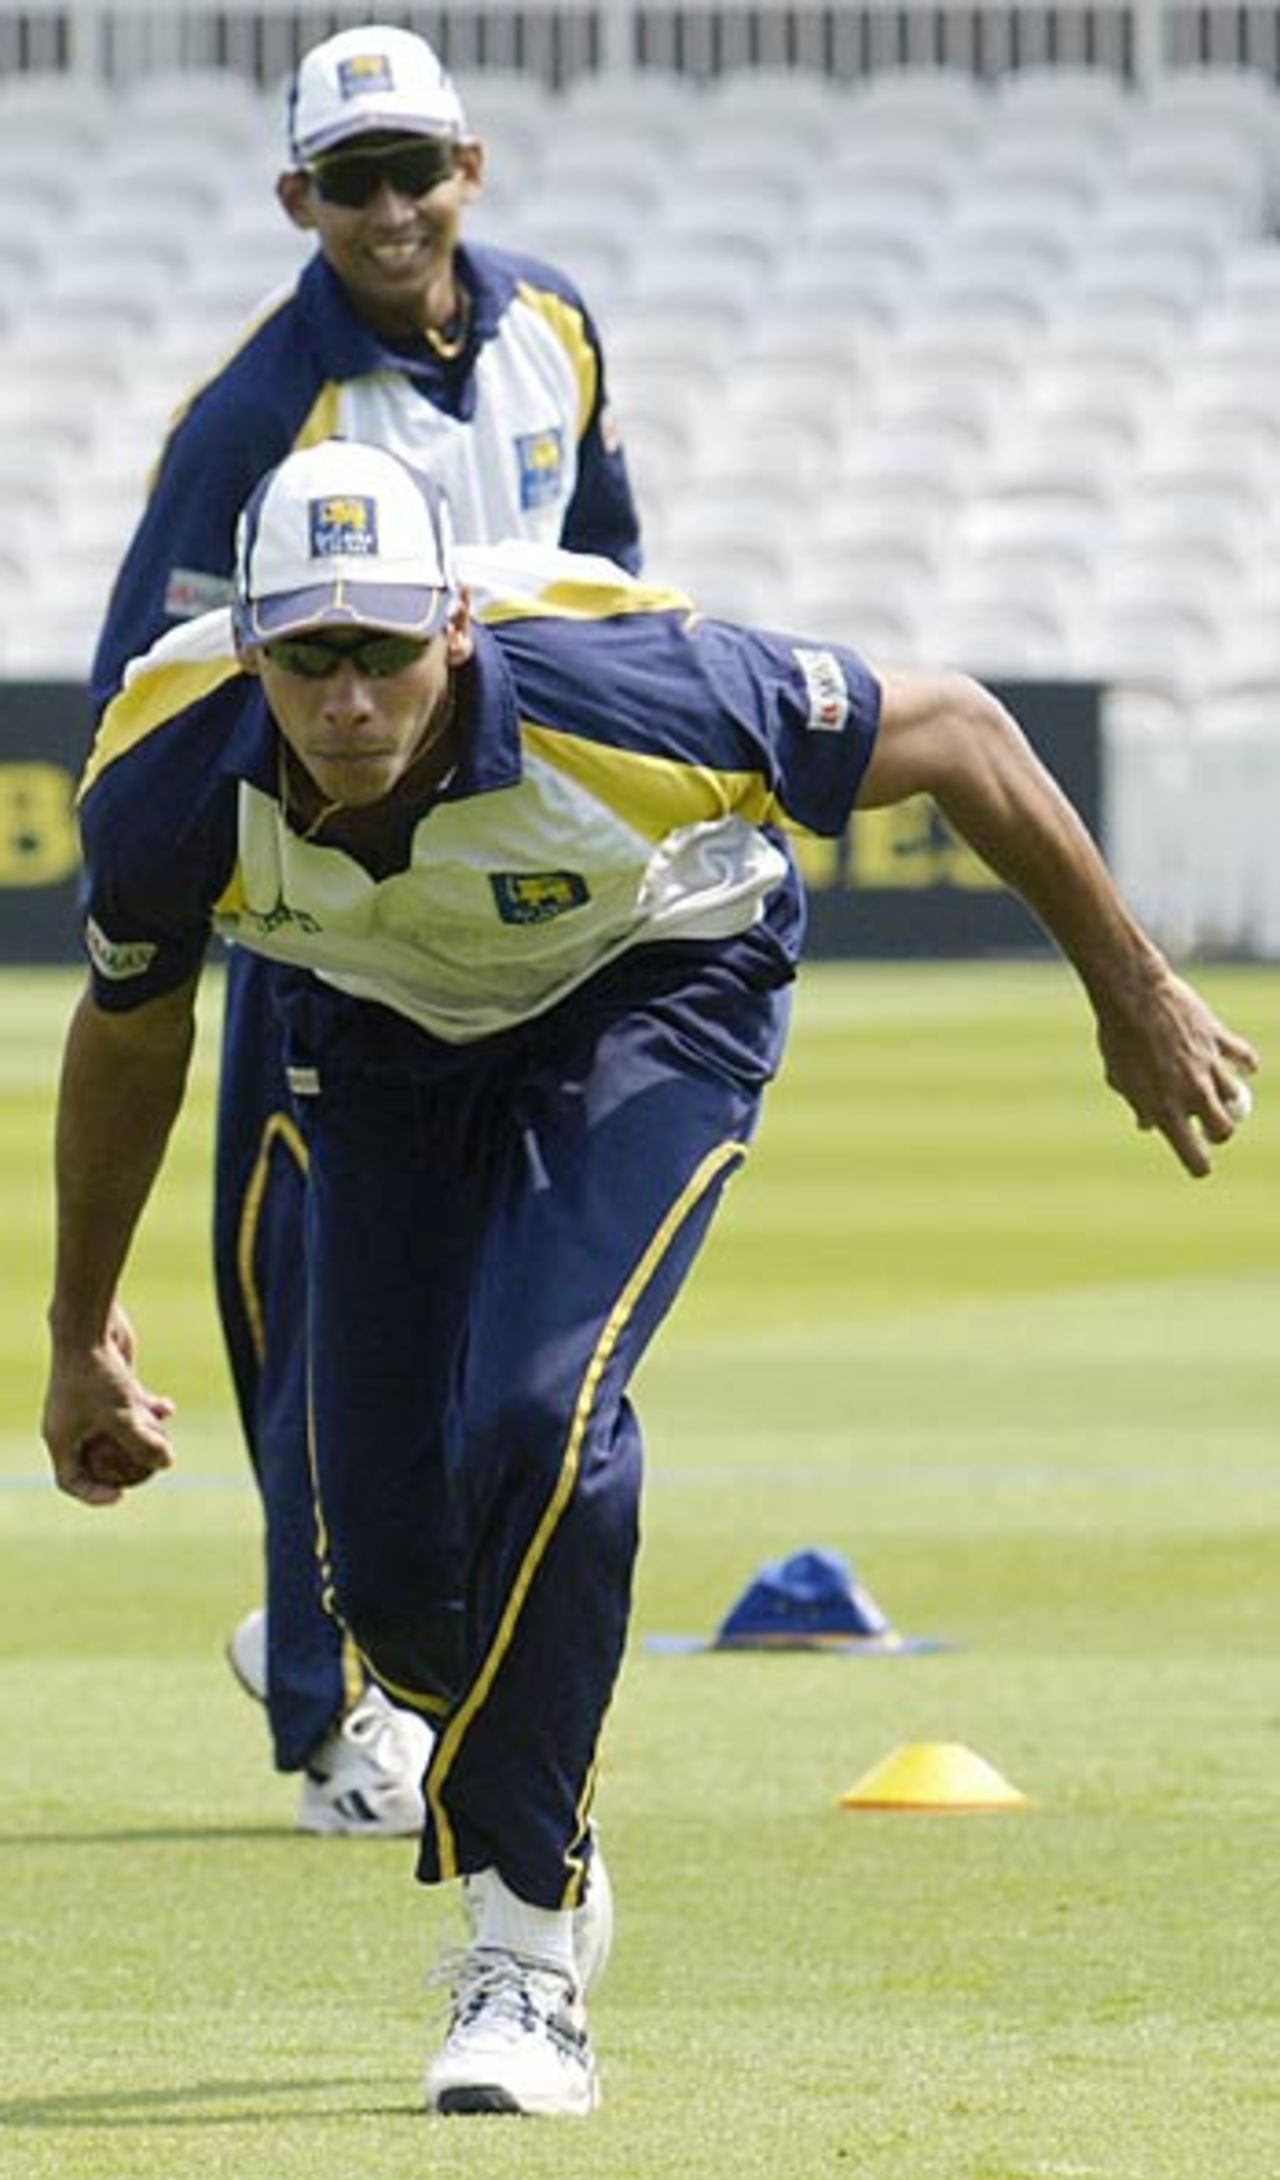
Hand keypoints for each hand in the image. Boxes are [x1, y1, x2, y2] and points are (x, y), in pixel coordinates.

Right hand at [42, 1331, 174, 1507]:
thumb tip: (166, 1464)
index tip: (121, 1495)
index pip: (71, 1479)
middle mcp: (71, 1424)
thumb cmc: (97, 1375)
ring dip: (142, 1435)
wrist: (88, 1328)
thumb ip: (143, 1443)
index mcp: (60, 1438)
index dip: (94, 1493)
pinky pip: (128, 1408)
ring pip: (117, 1432)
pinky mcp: (106, 1387)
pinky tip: (168, 1408)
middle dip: (126, 1464)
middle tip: (151, 1468)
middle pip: (98, 1458)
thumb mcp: (122, 1416)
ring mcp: (89, 1405)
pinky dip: (146, 1409)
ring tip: (163, 1435)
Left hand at [1095, 967, 1259, 1177]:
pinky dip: (1246, 1062)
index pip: (1195, 1158)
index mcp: (1164, 1110)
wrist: (1132, 995)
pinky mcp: (1219, 1040)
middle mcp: (1192, 1093)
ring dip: (1228, 1097)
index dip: (1198, 1164)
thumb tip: (1147, 1125)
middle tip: (1206, 1124)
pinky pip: (1245, 1057)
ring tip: (1216, 1089)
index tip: (1196, 1160)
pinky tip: (1240, 1063)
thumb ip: (1138, 1104)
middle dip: (1218, 1132)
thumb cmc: (1117, 1037)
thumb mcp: (1119, 1077)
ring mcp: (1208, 1067)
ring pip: (1236, 1097)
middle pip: (1224, 1130)